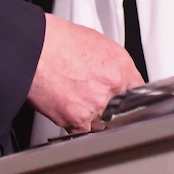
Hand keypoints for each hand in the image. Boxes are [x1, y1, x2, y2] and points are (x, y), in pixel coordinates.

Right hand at [27, 13, 143, 133]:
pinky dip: (76, 127)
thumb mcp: (98, 44)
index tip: (126, 101)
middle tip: (91, 96)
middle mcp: (112, 85)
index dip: (129, 96)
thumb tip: (115, 75)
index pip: (137, 90)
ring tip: (77, 101)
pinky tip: (68, 112)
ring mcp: (96, 104)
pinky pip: (83, 132)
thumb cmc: (59, 41)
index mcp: (121, 66)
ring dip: (93, 117)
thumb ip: (112, 64)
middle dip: (108, 106)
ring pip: (102, 122)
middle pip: (119, 108)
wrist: (36, 49)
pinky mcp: (77, 119)